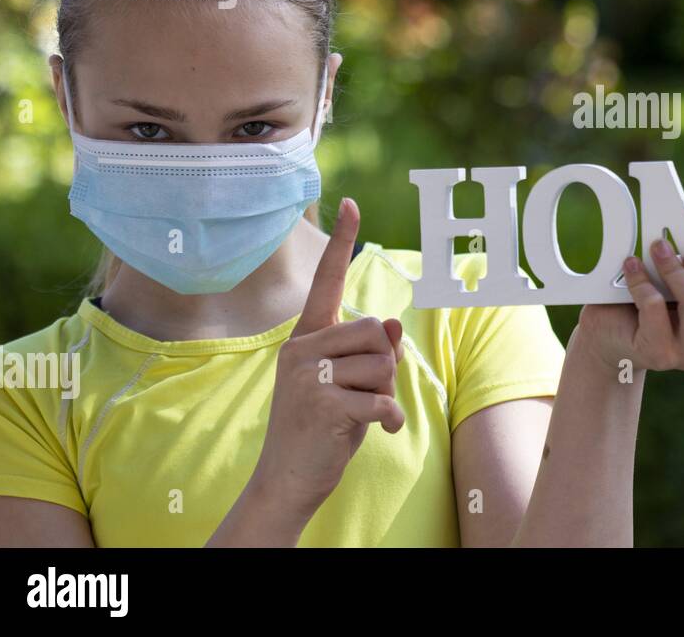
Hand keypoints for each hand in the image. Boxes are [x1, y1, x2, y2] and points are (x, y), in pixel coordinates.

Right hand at [253, 197, 405, 519]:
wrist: (289, 478)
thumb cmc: (325, 425)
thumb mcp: (351, 382)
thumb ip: (371, 352)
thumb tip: (394, 324)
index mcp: (306, 337)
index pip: (327, 281)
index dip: (341, 242)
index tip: (351, 204)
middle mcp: (301, 348)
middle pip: (377, 330)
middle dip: (387, 364)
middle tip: (366, 394)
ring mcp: (306, 374)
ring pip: (383, 363)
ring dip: (386, 392)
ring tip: (360, 413)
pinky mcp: (321, 403)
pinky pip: (381, 398)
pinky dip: (389, 418)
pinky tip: (376, 431)